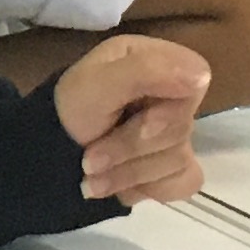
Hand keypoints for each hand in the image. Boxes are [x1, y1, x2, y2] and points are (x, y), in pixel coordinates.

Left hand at [53, 34, 210, 204]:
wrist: (46, 158)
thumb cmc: (69, 111)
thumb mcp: (96, 83)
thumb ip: (146, 70)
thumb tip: (202, 76)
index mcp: (155, 61)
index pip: (197, 78)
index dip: (169, 108)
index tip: (140, 122)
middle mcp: (170, 94)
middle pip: (182, 128)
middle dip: (130, 148)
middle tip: (91, 157)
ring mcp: (175, 134)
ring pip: (180, 161)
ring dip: (128, 174)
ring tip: (92, 174)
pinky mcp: (174, 167)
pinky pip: (184, 183)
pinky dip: (147, 188)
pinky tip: (121, 183)